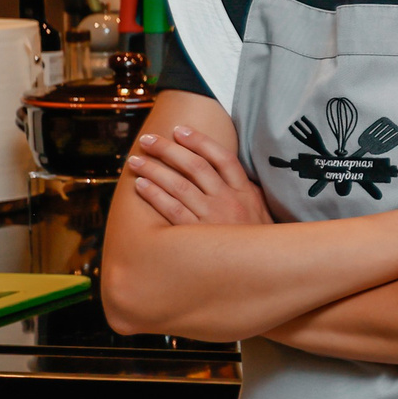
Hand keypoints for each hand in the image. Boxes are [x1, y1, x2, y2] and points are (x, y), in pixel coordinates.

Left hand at [125, 126, 272, 227]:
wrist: (261, 268)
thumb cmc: (257, 240)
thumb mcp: (261, 209)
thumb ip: (246, 190)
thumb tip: (228, 171)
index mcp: (245, 191)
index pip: (222, 158)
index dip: (199, 141)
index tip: (179, 130)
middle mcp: (228, 200)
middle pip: (195, 167)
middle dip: (169, 150)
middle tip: (148, 140)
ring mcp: (212, 217)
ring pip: (179, 186)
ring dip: (154, 170)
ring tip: (136, 160)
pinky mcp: (197, 234)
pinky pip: (172, 210)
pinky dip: (155, 195)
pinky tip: (141, 185)